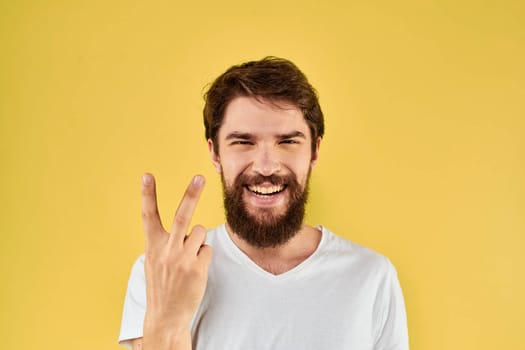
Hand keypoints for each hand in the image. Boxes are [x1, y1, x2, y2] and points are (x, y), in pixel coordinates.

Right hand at [141, 173, 211, 347]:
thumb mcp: (153, 261)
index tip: (147, 175)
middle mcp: (166, 249)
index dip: (148, 194)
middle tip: (200, 177)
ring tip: (189, 258)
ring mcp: (182, 259)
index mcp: (152, 245)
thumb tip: (184, 229)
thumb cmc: (161, 285)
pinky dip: (203, 256)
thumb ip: (164, 243)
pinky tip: (195, 270)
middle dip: (191, 193)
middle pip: (182, 215)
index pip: (148, 215)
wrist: (166, 316)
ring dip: (197, 241)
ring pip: (199, 232)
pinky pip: (207, 249)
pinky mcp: (197, 268)